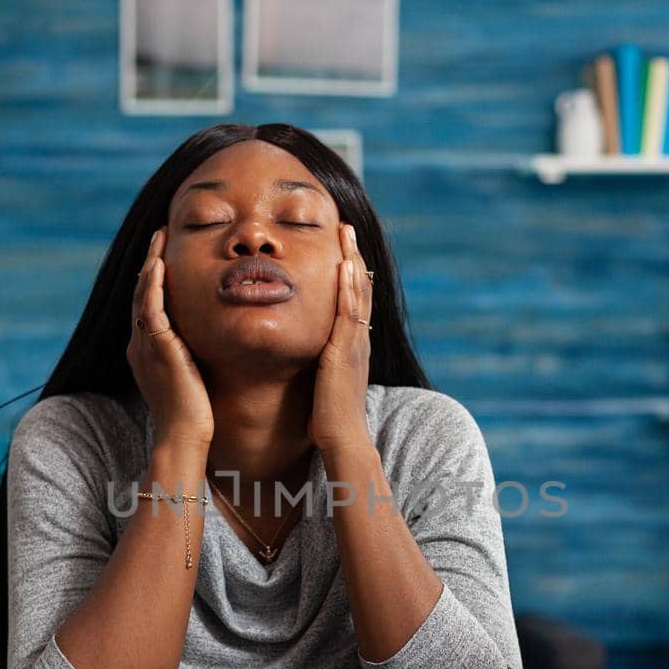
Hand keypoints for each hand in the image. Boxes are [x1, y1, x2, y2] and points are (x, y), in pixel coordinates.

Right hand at [129, 227, 212, 448]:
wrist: (185, 435)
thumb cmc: (195, 414)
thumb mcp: (192, 377)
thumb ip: (193, 356)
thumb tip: (209, 344)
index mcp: (146, 351)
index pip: (147, 305)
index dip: (153, 278)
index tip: (163, 255)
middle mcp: (140, 345)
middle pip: (140, 293)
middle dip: (149, 262)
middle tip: (158, 235)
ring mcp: (145, 345)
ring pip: (142, 294)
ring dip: (150, 263)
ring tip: (159, 238)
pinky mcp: (156, 348)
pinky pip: (150, 308)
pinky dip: (152, 284)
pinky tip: (159, 264)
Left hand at [308, 222, 373, 453]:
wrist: (342, 439)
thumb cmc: (329, 420)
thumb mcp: (324, 384)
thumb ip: (320, 367)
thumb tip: (308, 361)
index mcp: (353, 346)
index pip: (354, 301)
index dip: (351, 273)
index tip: (344, 249)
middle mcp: (359, 340)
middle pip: (360, 289)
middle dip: (354, 257)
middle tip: (347, 228)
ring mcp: (355, 344)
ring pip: (357, 293)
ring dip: (353, 261)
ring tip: (346, 233)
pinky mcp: (345, 351)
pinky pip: (349, 311)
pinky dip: (348, 286)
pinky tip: (344, 265)